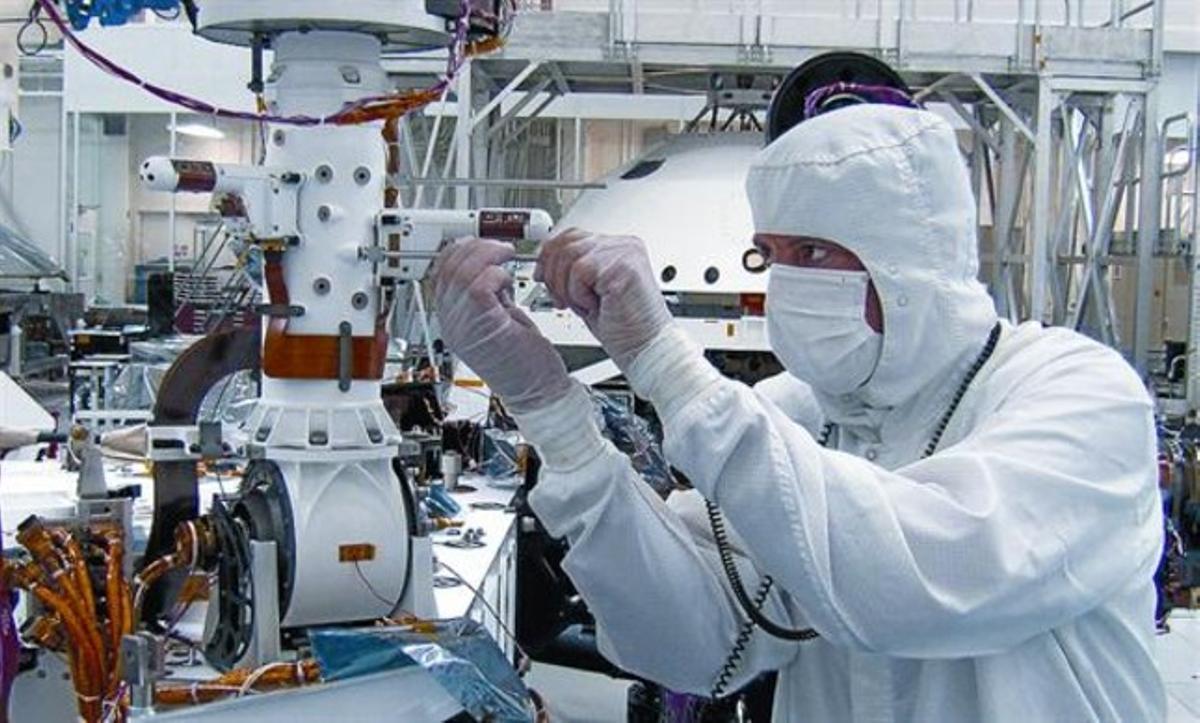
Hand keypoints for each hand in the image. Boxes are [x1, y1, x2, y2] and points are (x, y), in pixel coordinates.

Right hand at [432, 238, 572, 414]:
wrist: (537, 393)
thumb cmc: (524, 362)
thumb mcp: (500, 318)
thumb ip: (490, 295)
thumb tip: (491, 267)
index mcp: (452, 320)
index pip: (440, 272)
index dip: (460, 250)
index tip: (481, 243)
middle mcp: (452, 323)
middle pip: (447, 268)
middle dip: (475, 247)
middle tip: (499, 248)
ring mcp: (464, 327)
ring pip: (461, 273)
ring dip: (488, 256)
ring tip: (506, 256)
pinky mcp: (484, 327)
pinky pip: (479, 286)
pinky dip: (496, 274)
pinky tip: (508, 280)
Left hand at [536, 230, 672, 369]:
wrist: (645, 348)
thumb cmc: (624, 327)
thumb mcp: (588, 292)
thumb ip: (572, 271)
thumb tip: (543, 265)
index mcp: (618, 247)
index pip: (572, 235)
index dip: (550, 255)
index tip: (542, 276)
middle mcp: (624, 245)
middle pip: (567, 242)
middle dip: (553, 274)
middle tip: (561, 299)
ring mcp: (625, 253)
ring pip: (570, 256)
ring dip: (567, 288)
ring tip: (584, 305)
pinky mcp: (623, 267)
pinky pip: (580, 271)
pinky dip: (579, 294)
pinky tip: (596, 306)